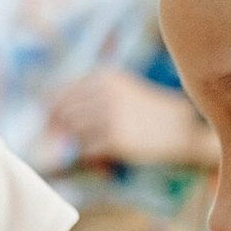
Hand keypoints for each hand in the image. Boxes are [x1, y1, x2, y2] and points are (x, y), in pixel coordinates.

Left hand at [44, 69, 208, 167]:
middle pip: (62, 114)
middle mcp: (104, 94)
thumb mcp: (119, 90)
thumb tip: (48, 118)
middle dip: (60, 128)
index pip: (60, 94)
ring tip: (98, 140)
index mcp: (103, 77)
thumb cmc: (145, 111)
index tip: (53, 123)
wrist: (181, 127)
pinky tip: (106, 150)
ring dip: (78, 140)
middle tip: (71, 137)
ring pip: (73, 133)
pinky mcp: (115, 139)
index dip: (51, 111)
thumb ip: (86, 98)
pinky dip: (90, 153)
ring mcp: (109, 117)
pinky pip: (85, 150)